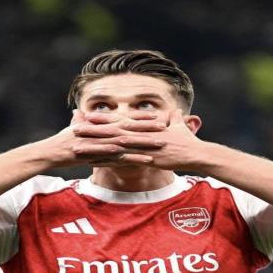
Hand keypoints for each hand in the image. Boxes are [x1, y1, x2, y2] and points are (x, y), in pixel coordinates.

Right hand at [39, 110, 164, 167]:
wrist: (52, 151)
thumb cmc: (63, 140)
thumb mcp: (74, 127)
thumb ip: (81, 120)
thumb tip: (78, 113)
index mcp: (101, 124)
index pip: (124, 118)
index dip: (140, 117)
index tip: (155, 114)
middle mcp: (105, 132)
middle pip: (131, 128)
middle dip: (148, 127)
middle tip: (165, 125)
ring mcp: (104, 144)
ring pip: (129, 142)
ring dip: (146, 142)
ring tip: (162, 143)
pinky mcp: (101, 157)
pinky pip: (122, 159)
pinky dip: (136, 159)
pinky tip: (148, 161)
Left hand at [76, 109, 212, 170]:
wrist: (197, 153)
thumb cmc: (189, 141)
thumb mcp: (180, 127)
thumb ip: (175, 119)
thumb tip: (176, 111)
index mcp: (145, 127)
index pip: (121, 121)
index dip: (104, 118)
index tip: (89, 115)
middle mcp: (140, 134)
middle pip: (112, 130)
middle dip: (93, 129)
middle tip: (74, 126)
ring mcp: (142, 146)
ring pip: (114, 144)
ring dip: (96, 144)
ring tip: (79, 145)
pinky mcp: (146, 158)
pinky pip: (124, 160)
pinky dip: (110, 160)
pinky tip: (97, 162)